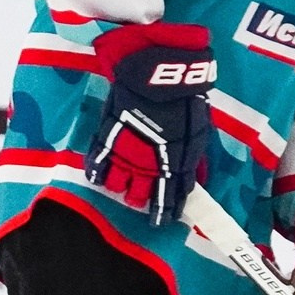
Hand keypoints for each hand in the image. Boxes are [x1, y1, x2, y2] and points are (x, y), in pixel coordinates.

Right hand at [81, 22, 217, 225]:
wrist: (160, 74)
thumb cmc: (185, 100)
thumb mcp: (198, 132)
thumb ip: (194, 160)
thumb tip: (198, 180)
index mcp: (177, 166)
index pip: (170, 199)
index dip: (165, 211)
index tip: (161, 220)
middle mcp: (151, 166)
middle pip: (140, 197)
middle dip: (140, 199)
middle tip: (139, 197)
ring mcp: (127, 154)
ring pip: (118, 185)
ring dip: (120, 187)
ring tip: (120, 184)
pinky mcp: (109, 139)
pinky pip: (98, 164)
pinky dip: (96, 173)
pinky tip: (97, 177)